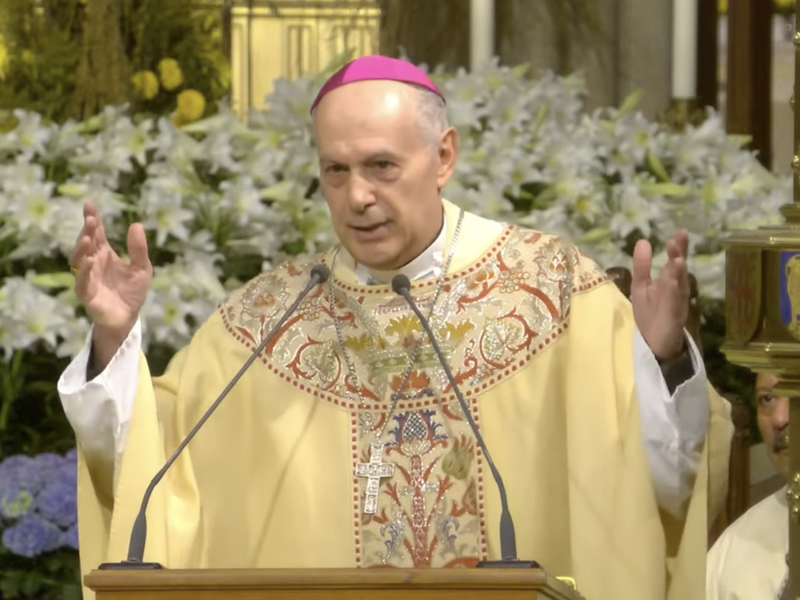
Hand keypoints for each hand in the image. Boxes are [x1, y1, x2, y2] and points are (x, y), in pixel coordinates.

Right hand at [70, 199, 151, 339]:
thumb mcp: (142, 268)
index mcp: (105, 253)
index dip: (92, 217)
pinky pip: (81, 282)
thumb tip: (136, 224)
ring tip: (88, 239)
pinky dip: (84, 272)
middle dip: (87, 230)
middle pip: (86, 242)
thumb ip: (138, 249)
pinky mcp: (86, 293)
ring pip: (78, 260)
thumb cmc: (132, 291)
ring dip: (81, 248)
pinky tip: (89, 262)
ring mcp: (87, 277)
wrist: (127, 317)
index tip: (89, 203)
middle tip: (92, 220)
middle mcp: (93, 262)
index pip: (97, 232)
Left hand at [630, 231, 689, 360]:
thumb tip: (644, 241)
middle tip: (679, 237)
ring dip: (678, 272)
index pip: (674, 260)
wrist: (656, 343)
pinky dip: (675, 293)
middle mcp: (676, 289)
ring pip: (679, 285)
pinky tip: (674, 282)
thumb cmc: (650, 313)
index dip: (677, 247)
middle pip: (678, 269)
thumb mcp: (641, 286)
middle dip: (678, 254)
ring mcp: (676, 302)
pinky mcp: (673, 316)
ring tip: (677, 258)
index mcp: (669, 281)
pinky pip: (675, 303)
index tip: (680, 232)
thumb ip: (642, 266)